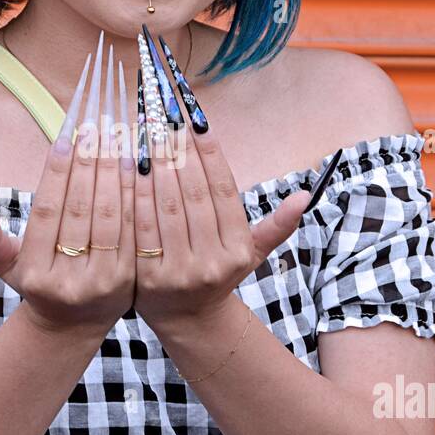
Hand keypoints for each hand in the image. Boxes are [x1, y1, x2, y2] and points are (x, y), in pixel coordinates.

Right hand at [0, 31, 135, 333]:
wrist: (74, 326)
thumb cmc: (39, 283)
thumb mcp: (8, 268)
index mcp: (35, 273)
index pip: (47, 212)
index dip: (56, 172)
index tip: (66, 136)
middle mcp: (69, 279)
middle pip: (81, 210)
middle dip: (90, 163)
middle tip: (96, 126)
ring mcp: (103, 281)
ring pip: (112, 217)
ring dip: (116, 172)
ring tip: (118, 138)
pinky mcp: (131, 279)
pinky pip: (136, 229)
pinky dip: (137, 195)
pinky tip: (138, 165)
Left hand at [133, 34, 310, 332]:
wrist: (188, 319)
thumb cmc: (219, 272)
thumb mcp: (252, 253)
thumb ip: (276, 225)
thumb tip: (306, 195)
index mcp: (238, 249)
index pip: (223, 190)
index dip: (209, 152)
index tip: (195, 119)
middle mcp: (213, 261)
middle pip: (193, 194)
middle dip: (178, 151)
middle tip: (164, 115)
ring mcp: (179, 270)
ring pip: (166, 206)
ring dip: (155, 165)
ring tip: (145, 131)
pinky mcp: (148, 276)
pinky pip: (139, 226)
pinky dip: (134, 194)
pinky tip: (128, 166)